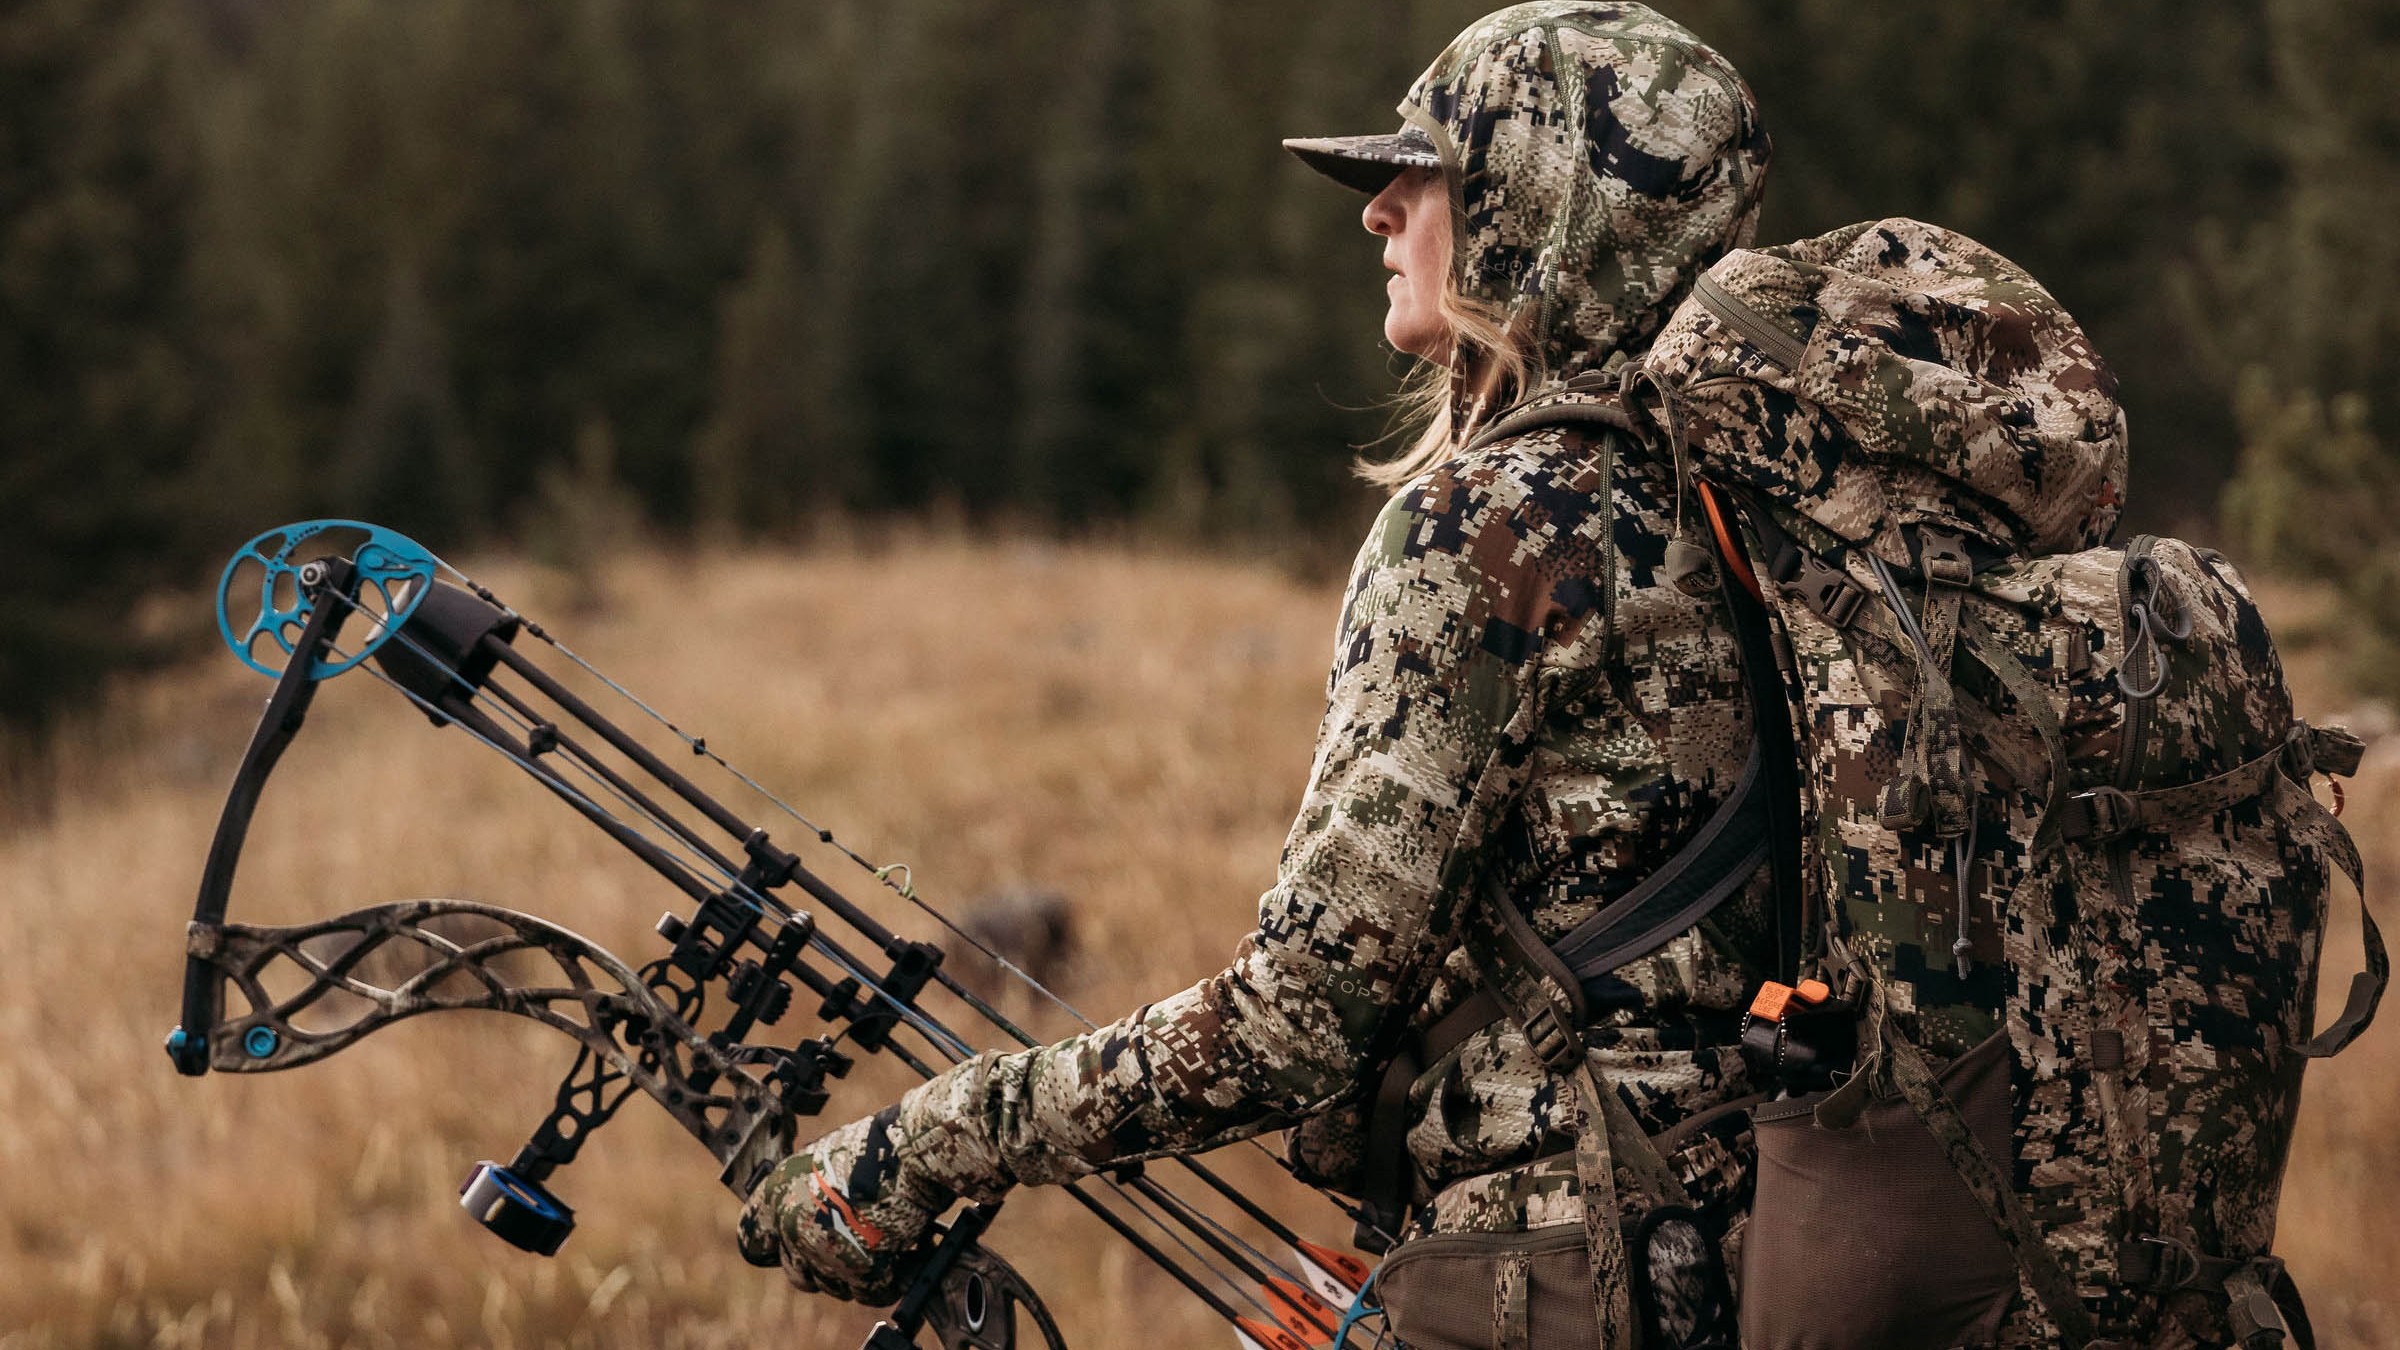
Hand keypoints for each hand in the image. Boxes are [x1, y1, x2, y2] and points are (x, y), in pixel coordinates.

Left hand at [737, 1105, 948, 1302]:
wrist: (912, 1149)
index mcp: (777, 1195)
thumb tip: (805, 1208)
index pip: (753, 1241)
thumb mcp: (822, 1157)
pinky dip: (886, 1279)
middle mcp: (793, 1227)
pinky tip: (898, 1255)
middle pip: (798, 1275)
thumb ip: (805, 1189)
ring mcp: (826, 1253)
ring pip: (835, 1286)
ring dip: (855, 1273)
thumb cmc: (875, 1145)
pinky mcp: (862, 1271)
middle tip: (848, 1246)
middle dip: (822, 1266)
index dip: (774, 1247)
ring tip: (878, 1243)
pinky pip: (870, 1292)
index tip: (789, 1245)